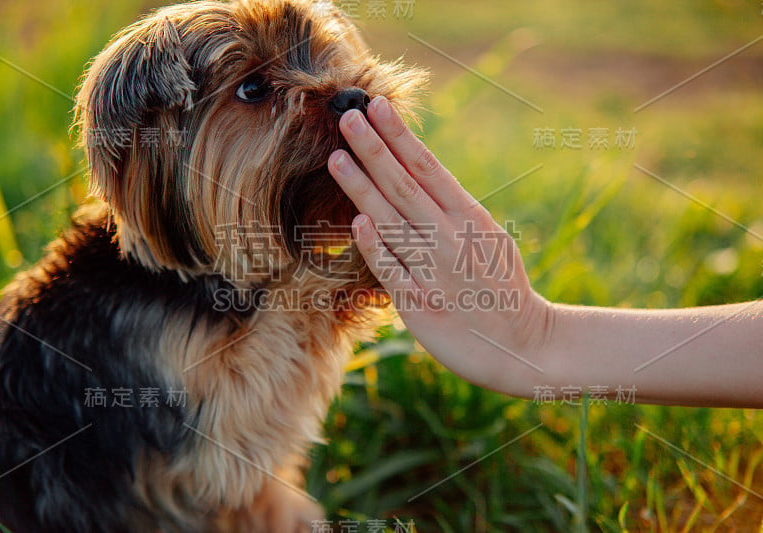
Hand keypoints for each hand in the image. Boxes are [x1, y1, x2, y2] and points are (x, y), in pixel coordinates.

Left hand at [327, 96, 551, 393]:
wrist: (523, 347)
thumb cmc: (500, 288)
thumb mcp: (488, 239)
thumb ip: (453, 212)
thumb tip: (418, 178)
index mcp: (470, 218)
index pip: (428, 168)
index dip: (400, 137)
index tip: (377, 106)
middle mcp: (452, 240)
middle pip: (406, 188)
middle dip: (375, 150)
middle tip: (347, 117)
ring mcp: (436, 273)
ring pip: (394, 223)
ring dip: (364, 189)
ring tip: (337, 158)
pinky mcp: (422, 307)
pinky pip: (394, 272)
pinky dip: (376, 247)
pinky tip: (357, 223)